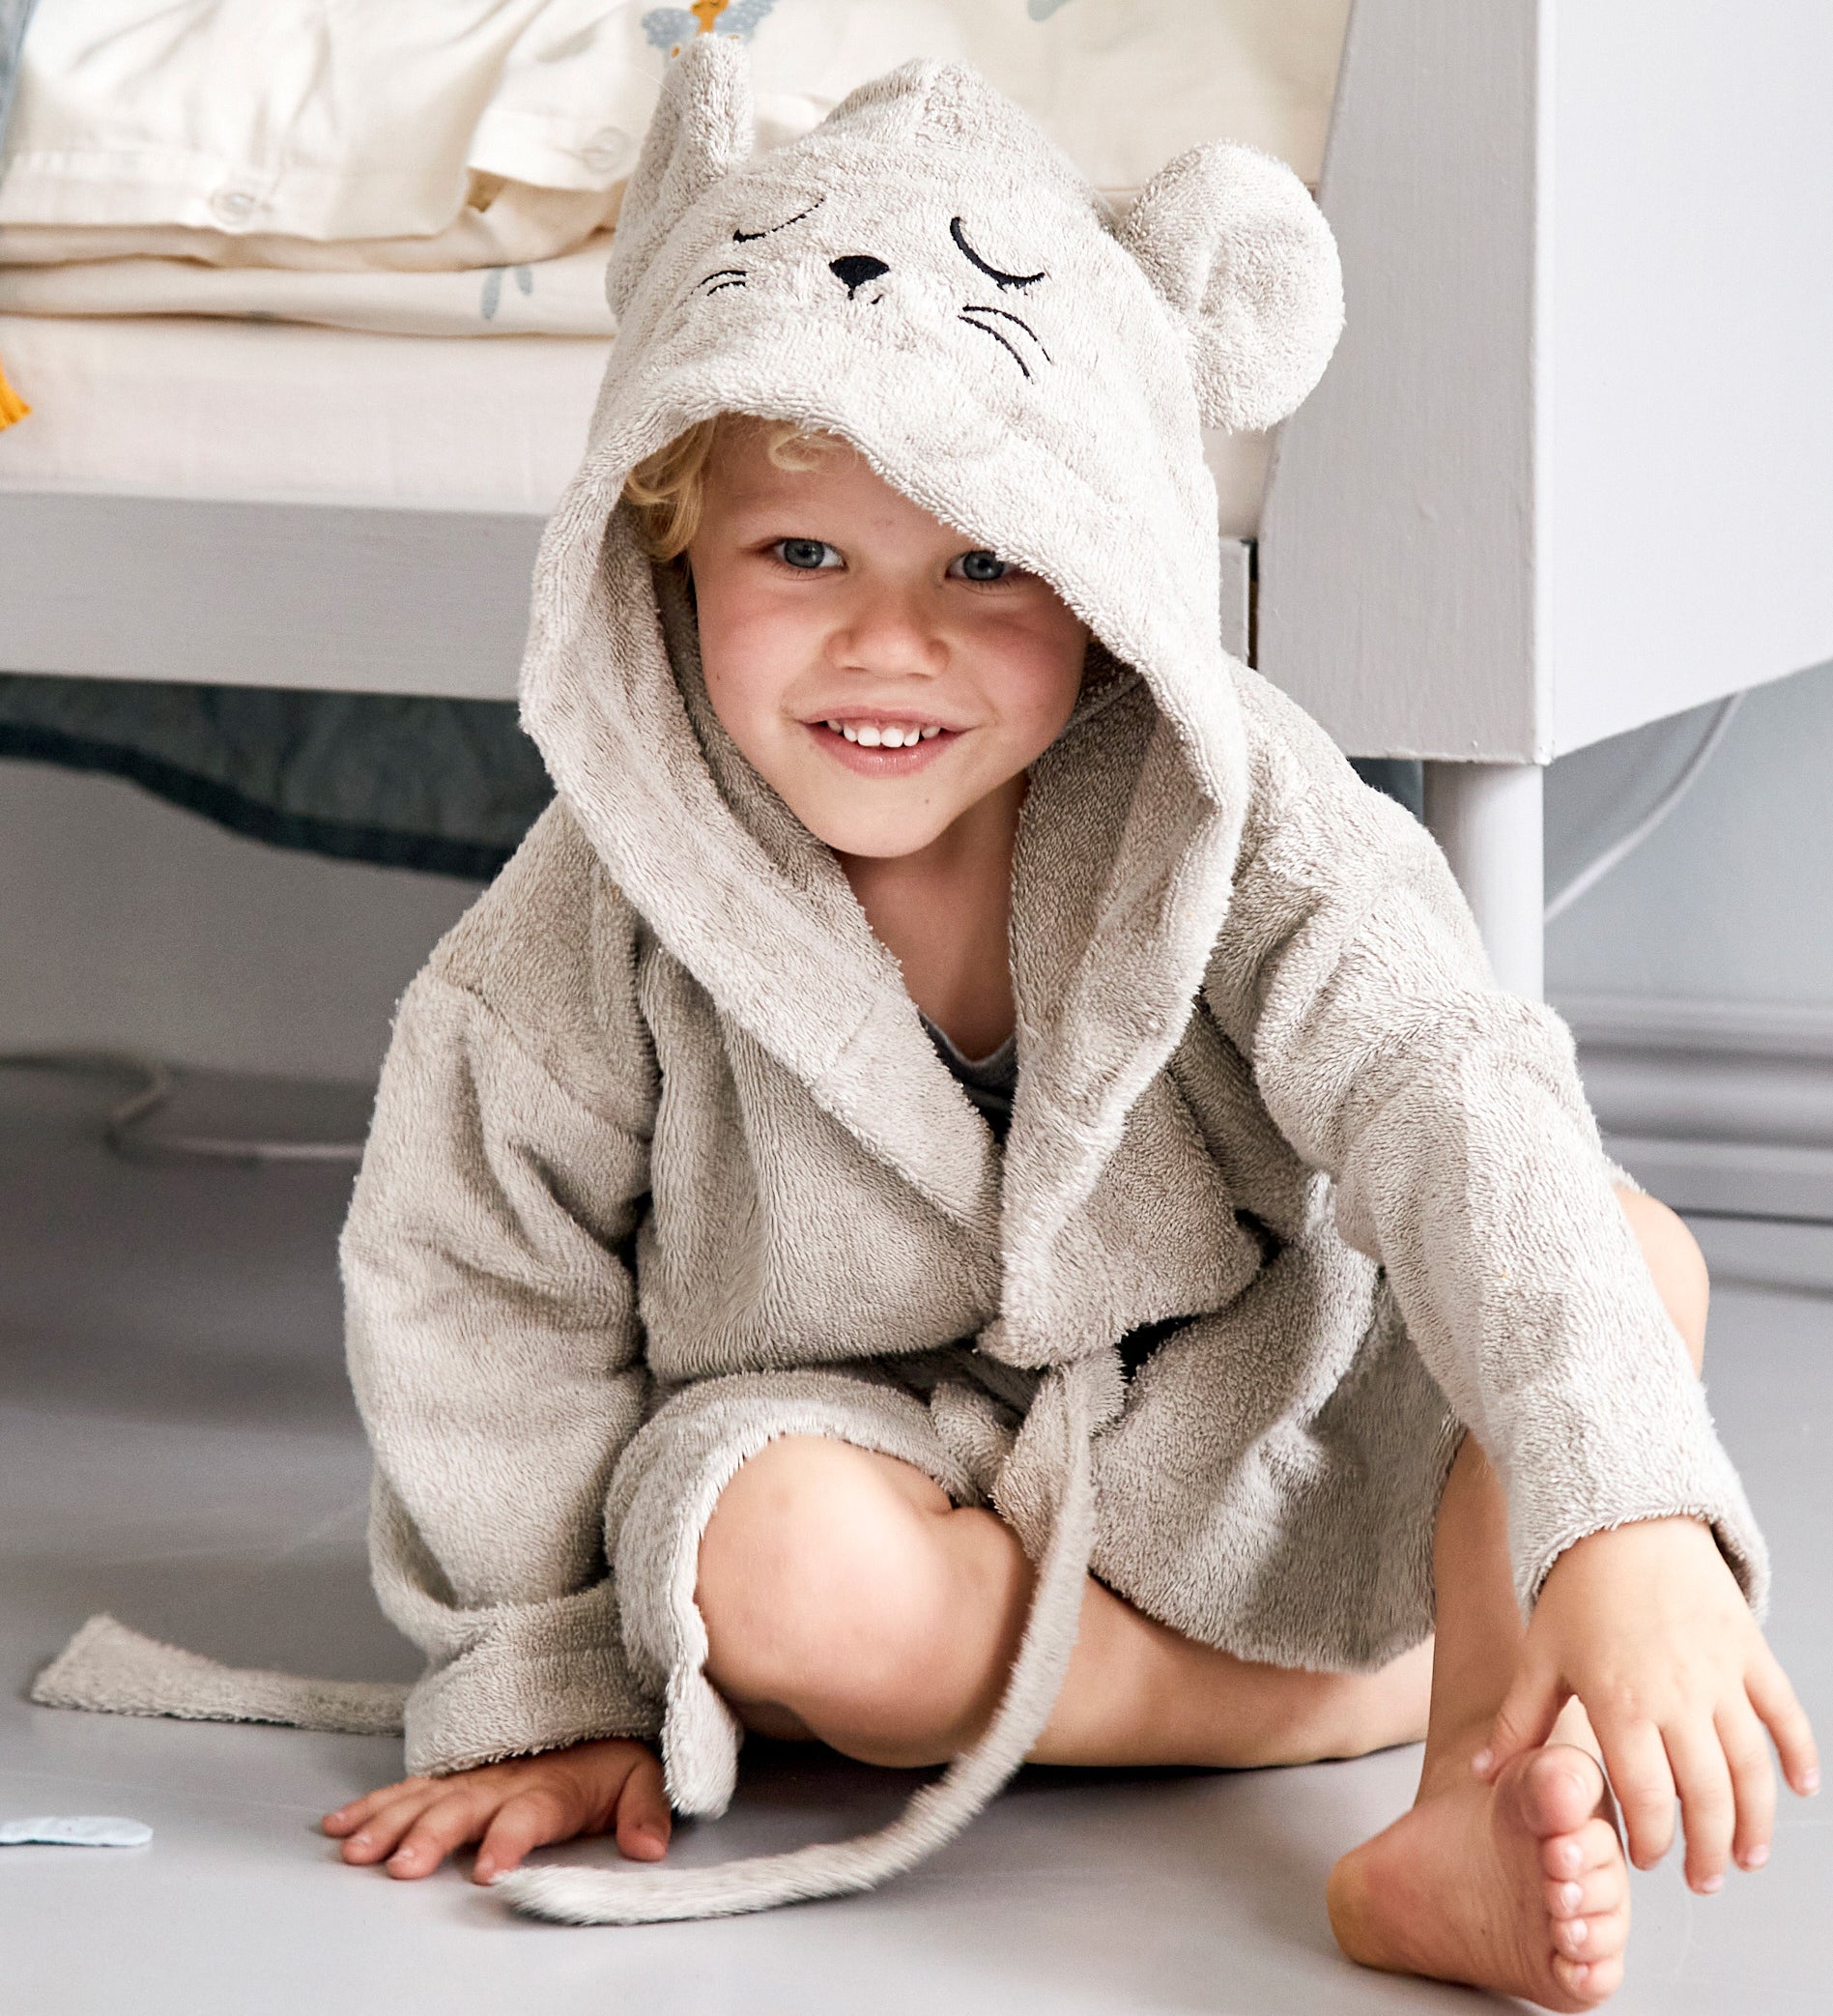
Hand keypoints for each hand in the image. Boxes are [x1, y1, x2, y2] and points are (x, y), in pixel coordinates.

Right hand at [322, 1736, 669, 1882]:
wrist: (597, 1710)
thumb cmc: (614, 1758)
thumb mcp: (644, 1780)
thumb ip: (646, 1813)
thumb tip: (650, 1848)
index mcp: (551, 1789)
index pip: (528, 1815)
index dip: (507, 1840)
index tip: (487, 1871)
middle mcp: (504, 1781)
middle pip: (462, 1808)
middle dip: (429, 1837)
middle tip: (399, 1868)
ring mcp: (474, 1776)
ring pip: (424, 1798)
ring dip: (388, 1823)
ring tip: (355, 1851)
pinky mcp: (454, 1775)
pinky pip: (409, 1787)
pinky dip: (373, 1804)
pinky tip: (340, 1825)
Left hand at [1474, 1516, 1818, 1891]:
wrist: (1624, 1518)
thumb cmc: (1575, 1589)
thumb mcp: (1539, 1654)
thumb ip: (1518, 1721)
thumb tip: (1481, 1771)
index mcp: (1620, 1705)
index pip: (1646, 1800)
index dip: (1652, 1842)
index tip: (1648, 1861)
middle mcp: (1677, 1698)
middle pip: (1705, 1799)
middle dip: (1706, 1851)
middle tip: (1703, 1881)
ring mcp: (1720, 1677)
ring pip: (1750, 1770)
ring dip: (1755, 1823)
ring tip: (1748, 1857)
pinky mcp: (1750, 1653)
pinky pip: (1785, 1715)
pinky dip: (1799, 1756)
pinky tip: (1799, 1790)